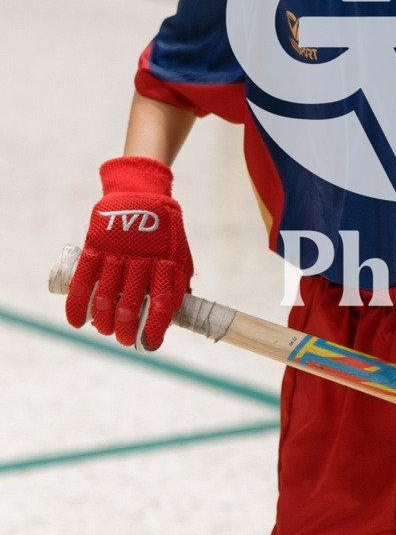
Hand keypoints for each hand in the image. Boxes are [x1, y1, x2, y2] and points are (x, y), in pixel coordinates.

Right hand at [65, 156, 192, 350]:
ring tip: (104, 330)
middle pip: (131, 303)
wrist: (140, 191)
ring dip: (103, 321)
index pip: (161, 300)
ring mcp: (116, 251)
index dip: (155, 326)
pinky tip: (77, 321)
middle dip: (125, 329)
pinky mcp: (95, 245)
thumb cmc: (162, 227)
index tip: (149, 343)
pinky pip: (83, 279)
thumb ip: (179, 277)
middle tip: (123, 339)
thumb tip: (180, 310)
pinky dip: (78, 304)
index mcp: (165, 260)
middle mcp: (141, 258)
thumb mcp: (178, 248)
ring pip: (106, 296)